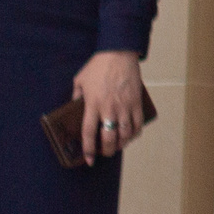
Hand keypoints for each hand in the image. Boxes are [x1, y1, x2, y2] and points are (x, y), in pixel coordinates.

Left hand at [73, 50, 145, 165]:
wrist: (119, 53)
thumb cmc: (98, 66)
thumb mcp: (80, 80)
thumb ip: (76, 96)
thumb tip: (75, 107)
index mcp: (93, 104)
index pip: (89, 133)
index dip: (88, 149)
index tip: (89, 160)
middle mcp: (109, 108)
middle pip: (109, 138)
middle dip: (107, 150)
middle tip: (105, 153)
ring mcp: (125, 106)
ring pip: (125, 134)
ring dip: (121, 144)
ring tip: (117, 146)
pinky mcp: (136, 102)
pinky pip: (138, 123)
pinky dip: (135, 133)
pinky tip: (131, 136)